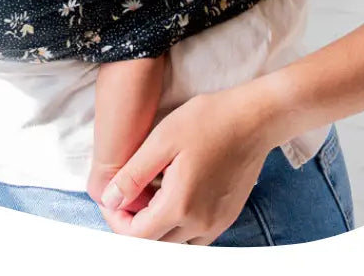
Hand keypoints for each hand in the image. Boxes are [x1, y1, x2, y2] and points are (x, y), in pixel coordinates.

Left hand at [97, 87, 279, 244]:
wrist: (254, 119)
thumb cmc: (208, 120)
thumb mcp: (162, 140)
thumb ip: (133, 175)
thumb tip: (109, 200)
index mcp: (180, 205)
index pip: (135, 236)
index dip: (116, 220)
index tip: (111, 198)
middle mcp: (200, 224)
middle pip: (154, 244)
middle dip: (134, 224)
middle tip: (127, 193)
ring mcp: (216, 224)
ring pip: (174, 243)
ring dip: (156, 227)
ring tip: (150, 192)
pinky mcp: (227, 218)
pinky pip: (194, 236)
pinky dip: (177, 224)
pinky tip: (174, 195)